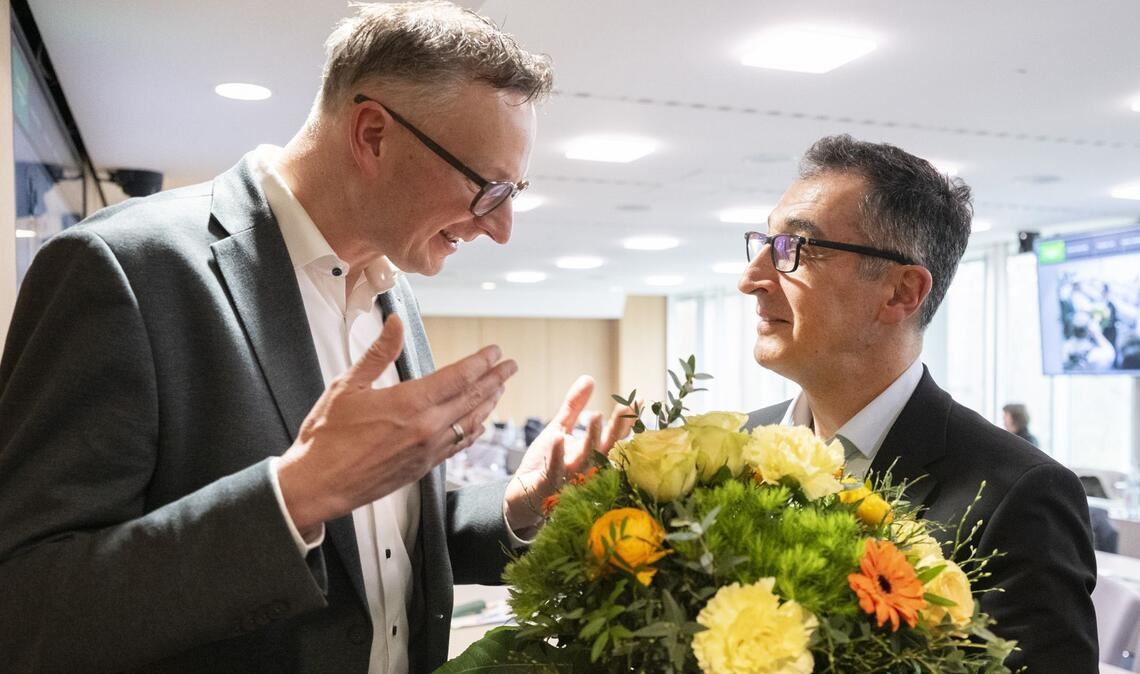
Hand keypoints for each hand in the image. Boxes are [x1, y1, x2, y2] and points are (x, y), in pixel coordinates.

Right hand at [278, 315, 517, 536]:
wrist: (317, 485)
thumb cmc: (326, 437)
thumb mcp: (347, 386)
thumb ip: (378, 353)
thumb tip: (395, 324)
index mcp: (409, 404)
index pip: (459, 377)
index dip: (481, 362)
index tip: (495, 351)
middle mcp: (426, 428)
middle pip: (473, 399)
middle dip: (495, 379)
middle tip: (510, 366)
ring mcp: (428, 451)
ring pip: (470, 424)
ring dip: (489, 404)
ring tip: (500, 389)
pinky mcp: (423, 468)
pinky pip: (458, 446)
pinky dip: (473, 431)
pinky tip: (478, 424)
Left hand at [503, 375, 633, 534]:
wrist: (520, 498)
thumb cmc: (543, 463)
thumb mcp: (559, 429)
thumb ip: (574, 407)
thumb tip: (589, 378)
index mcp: (592, 455)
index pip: (615, 437)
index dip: (627, 420)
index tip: (638, 399)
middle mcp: (586, 469)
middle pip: (606, 448)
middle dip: (617, 429)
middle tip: (625, 407)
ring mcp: (568, 481)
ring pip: (585, 461)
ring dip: (591, 439)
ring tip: (595, 415)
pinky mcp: (547, 489)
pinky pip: (554, 473)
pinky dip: (557, 456)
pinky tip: (558, 437)